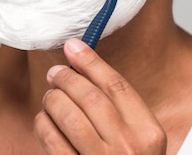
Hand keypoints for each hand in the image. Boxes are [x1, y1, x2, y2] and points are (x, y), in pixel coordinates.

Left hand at [34, 38, 165, 153]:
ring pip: (67, 115)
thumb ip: (119, 107)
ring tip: (51, 96)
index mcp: (149, 133)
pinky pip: (52, 140)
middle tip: (55, 72)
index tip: (72, 46)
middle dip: (66, 77)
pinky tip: (44, 120)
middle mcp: (128, 148)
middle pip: (89, 96)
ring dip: (53, 99)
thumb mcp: (140, 138)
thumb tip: (82, 63)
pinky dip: (43, 124)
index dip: (90, 61)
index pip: (115, 85)